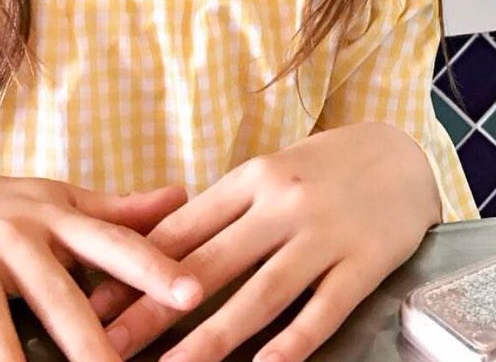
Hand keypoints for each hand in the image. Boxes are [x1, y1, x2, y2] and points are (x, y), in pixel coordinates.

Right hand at [0, 167, 203, 361]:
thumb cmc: (4, 207)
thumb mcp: (60, 203)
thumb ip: (117, 213)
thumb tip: (181, 196)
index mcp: (54, 219)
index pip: (112, 243)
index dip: (153, 265)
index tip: (192, 293)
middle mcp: (12, 235)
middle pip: (55, 293)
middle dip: (87, 338)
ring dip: (7, 359)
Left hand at [92, 123, 441, 361]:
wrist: (403, 153)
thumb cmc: (324, 167)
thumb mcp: (269, 174)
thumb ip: (223, 211)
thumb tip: (159, 253)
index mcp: (251, 178)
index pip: (181, 230)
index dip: (132, 271)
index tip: (92, 304)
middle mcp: (281, 203)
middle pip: (208, 266)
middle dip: (152, 313)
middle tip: (108, 348)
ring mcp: (322, 234)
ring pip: (258, 295)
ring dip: (210, 340)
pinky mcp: (362, 264)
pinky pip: (321, 310)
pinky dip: (291, 345)